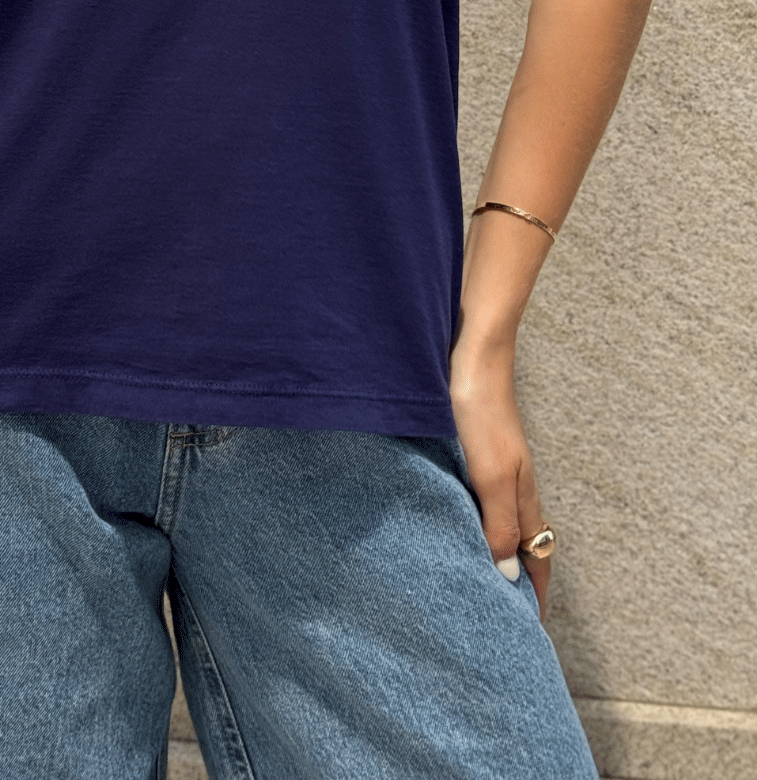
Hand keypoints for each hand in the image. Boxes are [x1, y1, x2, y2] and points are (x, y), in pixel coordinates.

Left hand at [448, 342, 550, 622]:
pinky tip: (447, 521)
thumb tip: (507, 577)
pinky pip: (475, 498)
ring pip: (497, 520)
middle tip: (499, 614)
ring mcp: (491, 466)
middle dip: (517, 578)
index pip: (538, 556)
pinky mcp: (469, 449)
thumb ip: (500, 525)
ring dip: (491, 550)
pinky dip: (469, 521)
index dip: (536, 592)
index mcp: (522, 496)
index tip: (529, 629)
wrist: (467, 355)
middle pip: (521, 541)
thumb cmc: (480, 412)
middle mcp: (511, 484)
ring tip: (472, 578)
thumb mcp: (491, 476)